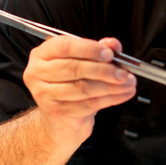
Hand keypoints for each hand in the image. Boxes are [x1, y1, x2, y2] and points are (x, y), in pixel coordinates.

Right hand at [23, 35, 136, 149]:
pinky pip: (88, 103)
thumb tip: (113, 44)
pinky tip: (122, 94)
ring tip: (128, 83)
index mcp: (42, 54)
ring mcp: (44, 94)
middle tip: (124, 72)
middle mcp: (37, 73)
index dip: (89, 49)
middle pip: (74, 68)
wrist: (60, 120)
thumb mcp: (83, 64)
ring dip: (111, 86)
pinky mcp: (56, 112)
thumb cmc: (70, 86)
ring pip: (83, 87)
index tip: (110, 53)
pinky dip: (110, 98)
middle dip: (104, 70)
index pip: (64, 46)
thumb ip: (97, 50)